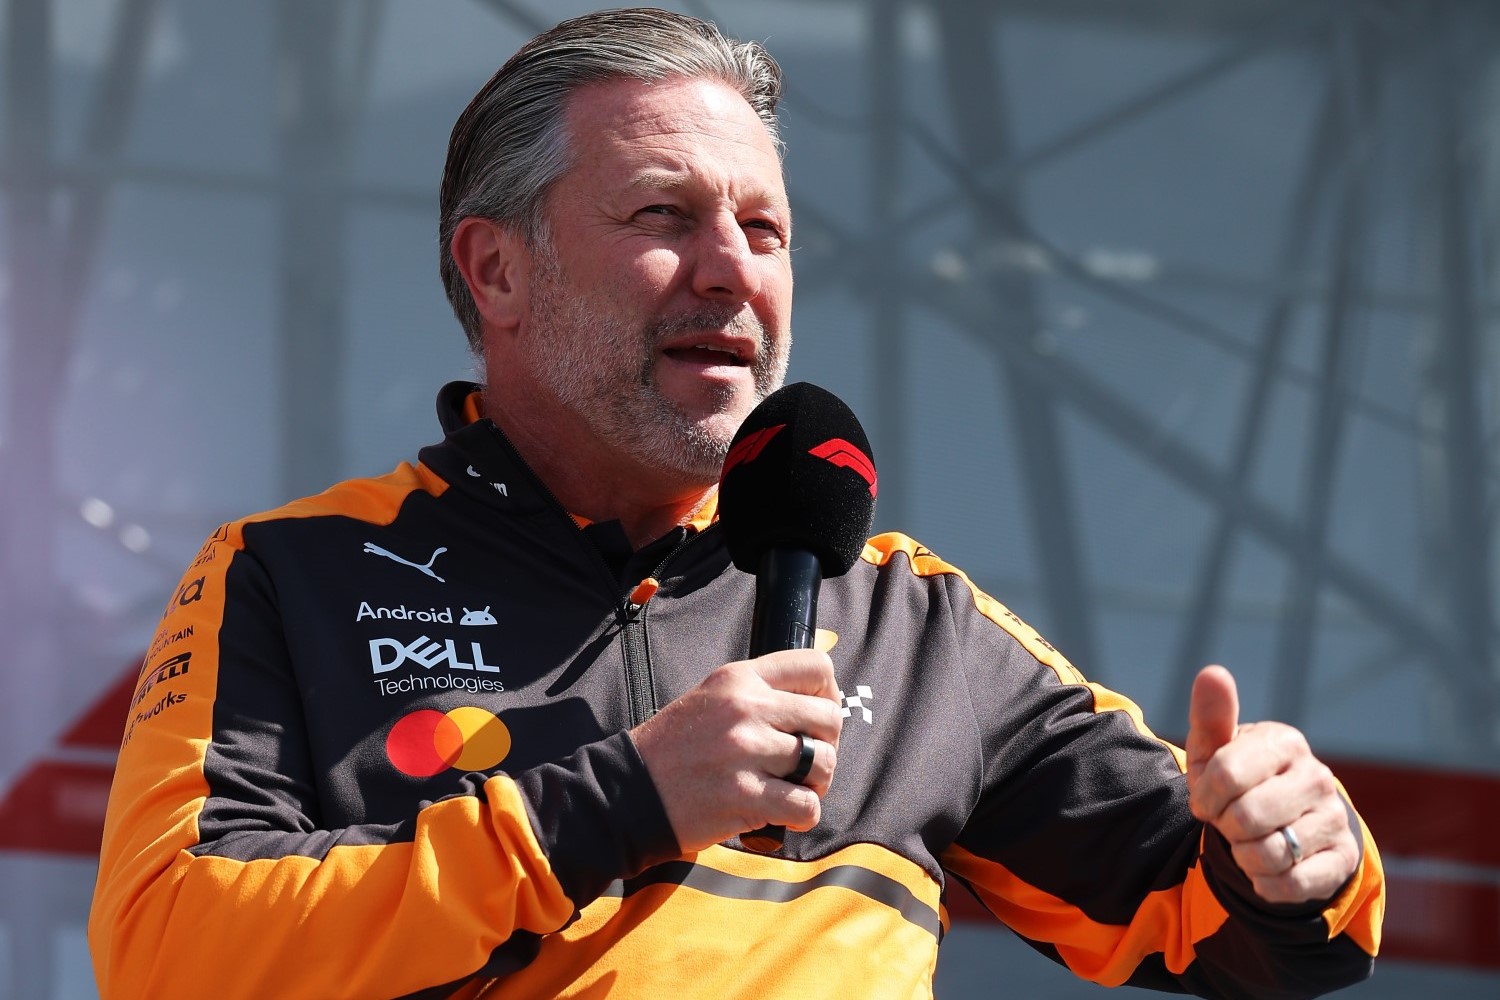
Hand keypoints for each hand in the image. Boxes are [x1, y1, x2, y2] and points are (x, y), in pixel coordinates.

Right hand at [630, 649, 842, 852]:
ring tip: (793, 789)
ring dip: (817, 783)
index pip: (815, 666)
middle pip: (828, 718)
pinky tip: (785, 815)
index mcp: (739, 678)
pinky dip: (804, 815)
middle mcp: (745, 708)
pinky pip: (807, 805)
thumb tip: (813, 703)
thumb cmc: (673, 748)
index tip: (814, 718)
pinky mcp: (744, 796)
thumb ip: (758, 693)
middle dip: (827, 744)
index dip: (827, 694)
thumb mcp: (711, 698)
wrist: (627, 791)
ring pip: (823, 763)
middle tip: (806, 763)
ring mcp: (745, 752)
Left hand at [1186, 665, 1359, 904]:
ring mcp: (1334, 818)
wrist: (1283, 821)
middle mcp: (1316, 777)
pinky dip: (1266, 884)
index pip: (1226, 773)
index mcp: (1284, 742)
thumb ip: (1212, 715)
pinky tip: (1265, 869)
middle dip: (1224, 827)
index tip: (1207, 800)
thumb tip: (1212, 672)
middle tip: (1229, 822)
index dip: (1205, 796)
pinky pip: (1293, 885)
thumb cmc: (1239, 778)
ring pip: (1268, 854)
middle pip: (1245, 818)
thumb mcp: (1217, 748)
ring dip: (1243, 857)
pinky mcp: (1343, 859)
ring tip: (1248, 843)